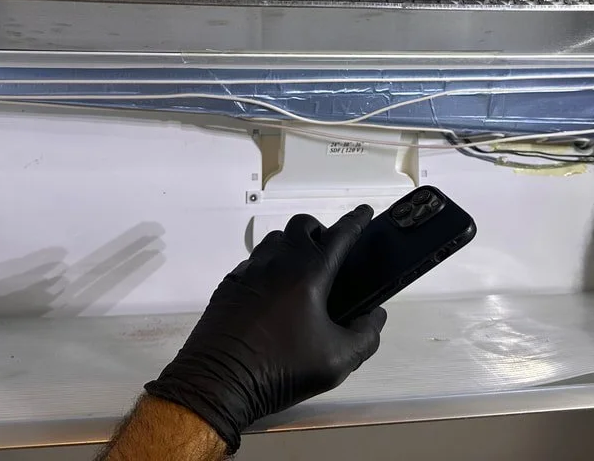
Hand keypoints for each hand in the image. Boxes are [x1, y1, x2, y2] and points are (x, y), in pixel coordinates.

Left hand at [145, 205, 386, 452]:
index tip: (365, 212)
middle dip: (320, 230)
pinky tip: (273, 294)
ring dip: (292, 246)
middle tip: (330, 252)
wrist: (219, 381)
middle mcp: (278, 262)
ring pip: (275, 240)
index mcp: (309, 272)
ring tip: (302, 273)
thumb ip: (366, 335)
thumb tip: (374, 316)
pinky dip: (269, 267)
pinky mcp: (230, 284)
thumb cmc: (280, 369)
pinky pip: (253, 262)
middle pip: (302, 225)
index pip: (340, 234)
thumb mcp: (338, 360)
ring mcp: (250, 270)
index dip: (357, 220)